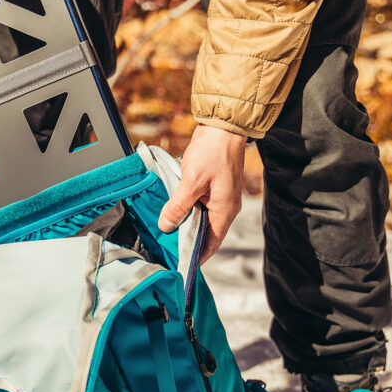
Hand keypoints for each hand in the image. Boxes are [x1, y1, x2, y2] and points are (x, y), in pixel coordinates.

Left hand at [158, 124, 245, 263]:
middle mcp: (225, 208)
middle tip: (170, 251)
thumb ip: (178, 206)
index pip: (211, 244)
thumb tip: (166, 226)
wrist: (223, 126)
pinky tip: (174, 213)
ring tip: (169, 235)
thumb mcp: (191, 181)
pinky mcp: (214, 189)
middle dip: (189, 243)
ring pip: (202, 220)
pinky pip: (200, 207)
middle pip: (207, 234)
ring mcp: (220, 198)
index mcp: (224, 211)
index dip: (197, 256)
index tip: (181, 265)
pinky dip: (188, 213)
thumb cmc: (213, 151)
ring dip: (187, 227)